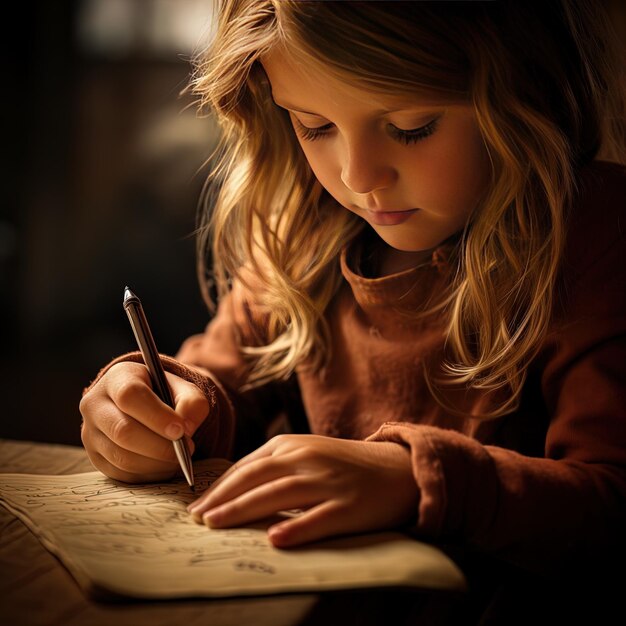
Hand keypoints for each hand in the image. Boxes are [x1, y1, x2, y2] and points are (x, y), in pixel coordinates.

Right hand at [80, 361, 208, 482]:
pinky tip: (164, 464)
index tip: (180, 430)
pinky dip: (149, 473)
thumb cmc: (165, 393)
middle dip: (160, 446)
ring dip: (157, 463)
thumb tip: (186, 429)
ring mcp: (90, 434)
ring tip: (178, 457)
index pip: (129, 396)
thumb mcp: (183, 388)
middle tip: (186, 448)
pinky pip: (122, 474)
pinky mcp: (96, 458)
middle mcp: (95, 405)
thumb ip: (192, 402)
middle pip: (122, 431)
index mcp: (116, 378)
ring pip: (122, 457)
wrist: (146, 406)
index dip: (156, 415)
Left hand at [187, 434, 417, 546]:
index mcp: (293, 445)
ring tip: (217, 524)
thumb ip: (275, 465)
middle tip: (197, 518)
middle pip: (256, 477)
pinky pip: (318, 518)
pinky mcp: (349, 506)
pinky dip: (296, 528)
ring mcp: (328, 482)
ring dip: (244, 509)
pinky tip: (275, 539)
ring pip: (278, 494)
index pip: (247, 466)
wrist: (397, 468)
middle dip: (222, 498)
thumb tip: (234, 488)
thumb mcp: (308, 453)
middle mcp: (307, 459)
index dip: (220, 486)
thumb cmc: (345, 464)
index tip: (198, 505)